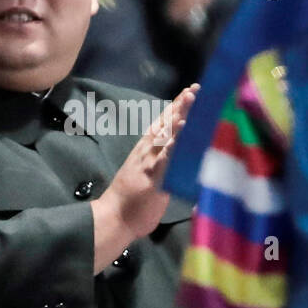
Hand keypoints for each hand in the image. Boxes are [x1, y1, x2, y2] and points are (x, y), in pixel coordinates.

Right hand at [95, 85, 198, 245]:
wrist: (114, 217)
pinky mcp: (152, 180)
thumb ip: (162, 165)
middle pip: (165, 125)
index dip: (175, 108)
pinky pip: (163, 161)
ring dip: (176, 120)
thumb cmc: (132, 200)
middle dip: (180, 107)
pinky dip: (171, 147)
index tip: (188, 92)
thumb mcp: (149, 177)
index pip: (162, 124)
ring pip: (164, 138)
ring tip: (188, 103)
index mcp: (146, 151)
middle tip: (193, 89)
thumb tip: (177, 156)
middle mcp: (146, 152)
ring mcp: (148, 164)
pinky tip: (178, 135)